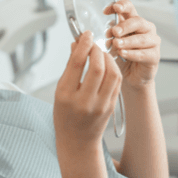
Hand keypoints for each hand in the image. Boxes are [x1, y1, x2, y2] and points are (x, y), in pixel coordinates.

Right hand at [54, 30, 122, 147]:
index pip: (77, 63)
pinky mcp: (111, 106)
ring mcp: (100, 105)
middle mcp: (84, 101)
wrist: (77, 141)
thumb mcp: (60, 91)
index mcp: (66, 95)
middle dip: (97, 50)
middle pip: (97, 67)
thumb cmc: (65, 116)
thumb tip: (76, 44)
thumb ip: (69, 67)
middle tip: (93, 44)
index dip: (83, 45)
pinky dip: (113, 69)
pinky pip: (116, 82)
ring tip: (101, 54)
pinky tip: (107, 64)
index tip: (86, 35)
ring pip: (112, 74)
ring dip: (108, 58)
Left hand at [104, 0, 160, 88]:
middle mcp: (146, 29)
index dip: (120, 6)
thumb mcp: (112, 42)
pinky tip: (122, 54)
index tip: (108, 10)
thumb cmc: (121, 57)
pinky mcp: (155, 56)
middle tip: (114, 32)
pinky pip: (144, 53)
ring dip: (127, 41)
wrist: (129, 76)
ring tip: (116, 44)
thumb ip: (110, 34)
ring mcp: (153, 42)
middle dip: (124, 26)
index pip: (129, 8)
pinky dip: (132, 53)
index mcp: (133, 21)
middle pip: (137, 21)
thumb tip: (108, 29)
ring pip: (141, 38)